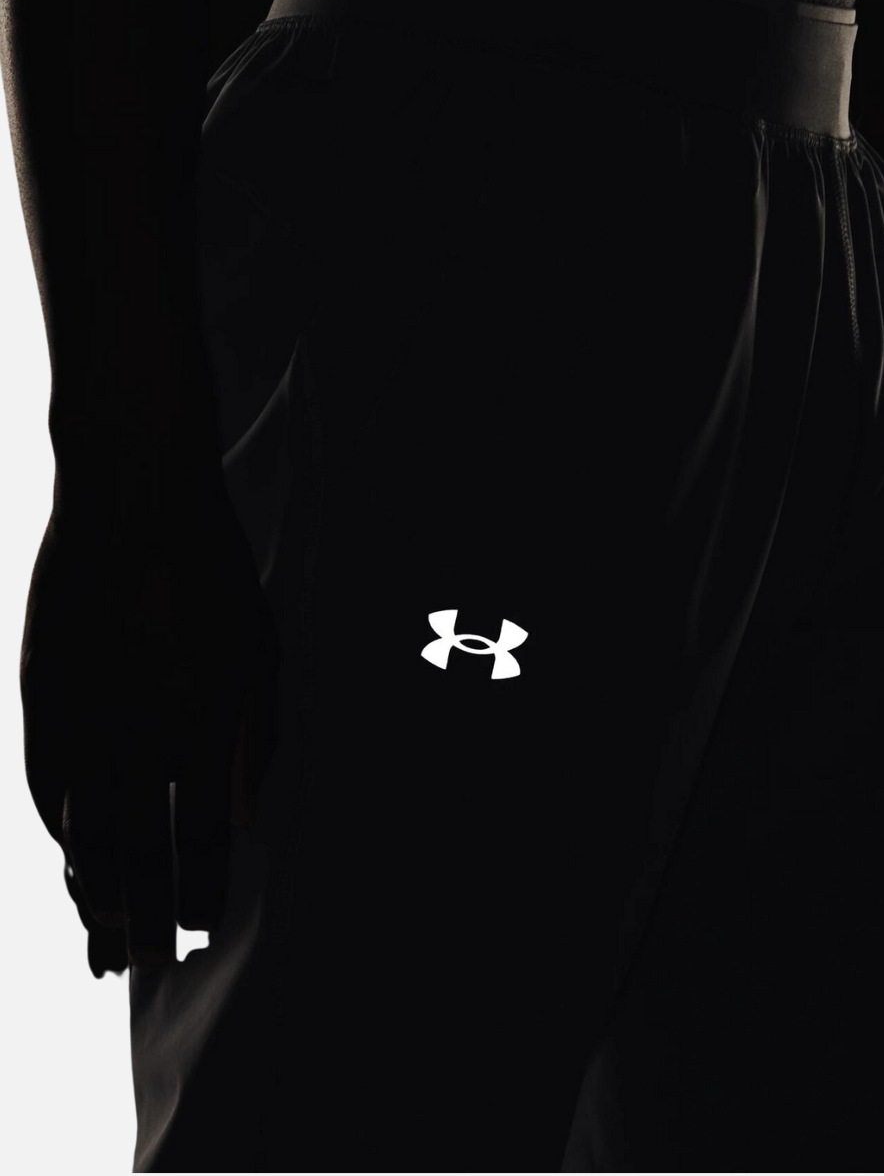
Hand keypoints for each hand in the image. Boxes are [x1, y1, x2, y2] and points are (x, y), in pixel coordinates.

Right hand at [20, 458, 279, 976]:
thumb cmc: (214, 572)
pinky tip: (70, 863)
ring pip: (83, 832)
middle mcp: (141, 732)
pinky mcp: (42, 698)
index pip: (206, 836)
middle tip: (146, 966)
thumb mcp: (261, 648)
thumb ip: (257, 738)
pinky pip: (45, 787)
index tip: (206, 930)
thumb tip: (248, 815)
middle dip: (145, 917)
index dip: (204, 891)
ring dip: (92, 893)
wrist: (133, 497)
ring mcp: (83, 718)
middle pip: (139, 853)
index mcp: (207, 719)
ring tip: (102, 941)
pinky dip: (59, 834)